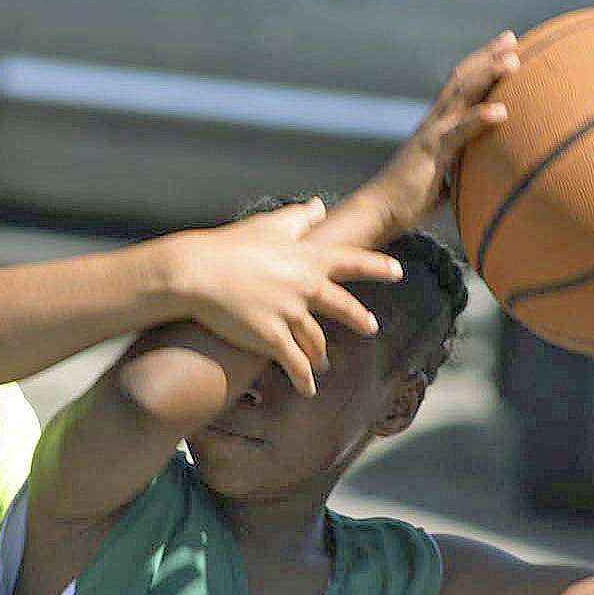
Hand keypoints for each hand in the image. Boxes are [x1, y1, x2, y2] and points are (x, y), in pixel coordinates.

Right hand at [169, 198, 402, 395]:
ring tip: (324, 364)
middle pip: (343, 307)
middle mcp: (305, 287)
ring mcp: (290, 315)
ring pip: (317, 340)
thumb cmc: (228, 246)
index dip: (377, 267)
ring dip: (321, 354)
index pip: (352, 262)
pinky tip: (309, 389)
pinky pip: (296, 365)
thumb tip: (320, 205)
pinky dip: (304, 379)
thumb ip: (300, 218)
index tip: (398, 272)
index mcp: (307, 259)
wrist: (195, 272)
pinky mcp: (271, 339)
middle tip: (371, 327)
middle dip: (358, 319)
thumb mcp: (268, 225)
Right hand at [368, 29, 518, 229]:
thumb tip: (477, 177)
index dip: (480, 66)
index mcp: (436, 126)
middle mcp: (434, 122)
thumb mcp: (441, 179)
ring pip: (461, 96)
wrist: (379, 210)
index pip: (460, 87)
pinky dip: (479, 119)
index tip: (504, 50)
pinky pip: (458, 132)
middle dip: (487, 57)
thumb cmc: (409, 199)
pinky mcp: (431, 152)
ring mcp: (432, 134)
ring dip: (487, 75)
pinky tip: (501, 111)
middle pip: (462, 80)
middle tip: (510, 38)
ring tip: (512, 60)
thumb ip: (458, 170)